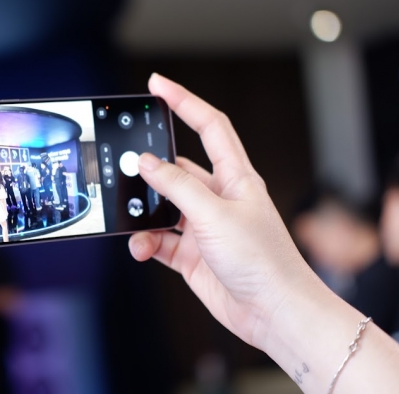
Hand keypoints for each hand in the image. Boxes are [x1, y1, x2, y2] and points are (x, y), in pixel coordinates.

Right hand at [129, 74, 316, 351]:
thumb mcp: (214, 215)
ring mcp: (204, 227)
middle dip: (151, 170)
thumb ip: (177, 186)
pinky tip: (142, 249)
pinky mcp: (192, 254)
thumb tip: (146, 163)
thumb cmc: (263, 260)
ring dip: (144, 215)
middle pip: (177, 170)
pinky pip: (159, 240)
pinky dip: (146, 243)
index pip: (209, 127)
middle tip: (124, 166)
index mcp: (235, 178)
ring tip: (133, 221)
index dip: (184, 101)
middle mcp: (218, 198)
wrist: (274, 313)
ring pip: (162, 208)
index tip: (157, 84)